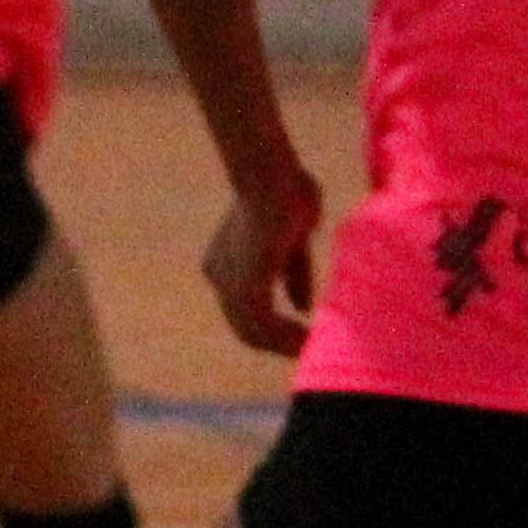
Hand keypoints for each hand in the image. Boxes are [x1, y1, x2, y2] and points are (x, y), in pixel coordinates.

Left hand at [203, 163, 322, 357]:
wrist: (271, 178)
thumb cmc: (285, 192)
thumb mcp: (295, 239)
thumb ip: (295, 274)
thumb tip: (302, 305)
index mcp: (226, 262)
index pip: (246, 303)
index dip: (272, 320)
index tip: (300, 329)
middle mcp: (220, 276)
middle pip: (245, 323)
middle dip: (276, 338)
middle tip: (303, 348)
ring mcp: (228, 285)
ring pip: (253, 330)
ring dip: (281, 343)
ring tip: (308, 350)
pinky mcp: (243, 290)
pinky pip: (265, 327)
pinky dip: (285, 338)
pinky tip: (305, 342)